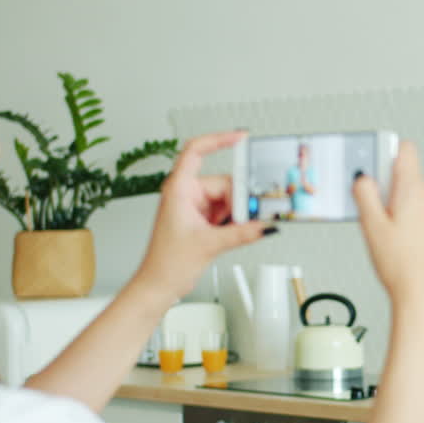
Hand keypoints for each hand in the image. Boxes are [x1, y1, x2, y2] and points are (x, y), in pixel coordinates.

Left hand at [133, 131, 269, 301]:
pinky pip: (225, 212)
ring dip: (237, 214)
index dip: (219, 139)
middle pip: (223, 183)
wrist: (158, 285)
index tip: (240, 137)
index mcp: (179, 189)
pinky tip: (238, 231)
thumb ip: (242, 233)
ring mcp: (193, 207)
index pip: (196, 151)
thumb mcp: (209, 244)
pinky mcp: (200, 220)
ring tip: (238, 230)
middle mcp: (185, 194)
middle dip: (238, 200)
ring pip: (227, 199)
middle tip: (250, 214)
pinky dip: (234, 221)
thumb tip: (265, 225)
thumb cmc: (166, 263)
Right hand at [351, 142, 423, 308]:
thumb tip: (363, 177)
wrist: (423, 294)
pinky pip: (422, 214)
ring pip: (413, 197)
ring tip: (385, 233)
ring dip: (397, 206)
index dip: (386, 153)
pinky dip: (409, 221)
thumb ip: (364, 195)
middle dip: (386, 187)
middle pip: (405, 176)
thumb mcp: (370, 226)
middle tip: (372, 211)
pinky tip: (399, 243)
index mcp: (413, 189)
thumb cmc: (399, 264)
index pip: (405, 150)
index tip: (372, 166)